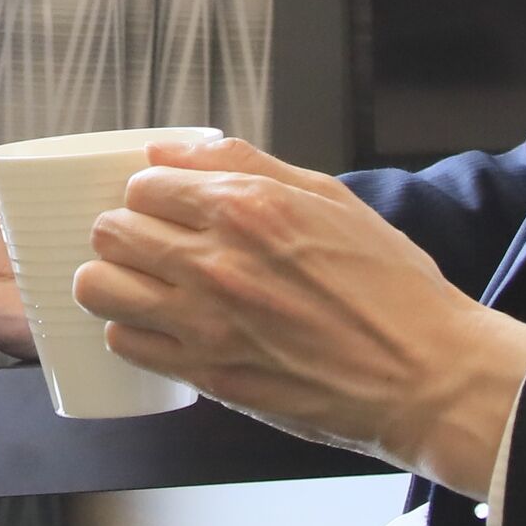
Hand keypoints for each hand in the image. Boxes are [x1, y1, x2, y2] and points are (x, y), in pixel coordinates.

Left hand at [75, 138, 525, 491]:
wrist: (425, 375)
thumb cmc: (391, 289)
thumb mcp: (330, 197)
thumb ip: (244, 164)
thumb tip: (172, 150)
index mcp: (248, 207)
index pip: (143, 184)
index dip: (149, 194)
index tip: (164, 207)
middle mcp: (217, 261)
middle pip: (110, 232)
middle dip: (124, 231)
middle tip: (150, 244)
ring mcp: (206, 322)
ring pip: (100, 288)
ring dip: (113, 281)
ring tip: (143, 285)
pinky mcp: (208, 373)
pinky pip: (127, 343)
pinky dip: (134, 332)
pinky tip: (163, 327)